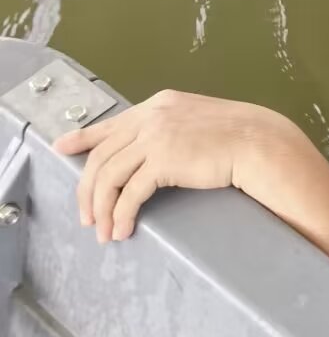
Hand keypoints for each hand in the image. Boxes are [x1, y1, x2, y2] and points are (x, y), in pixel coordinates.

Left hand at [53, 91, 287, 243]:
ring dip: (102, 209)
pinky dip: (122, 214)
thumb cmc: (235, 136)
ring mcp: (156, 136)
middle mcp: (152, 116)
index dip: (83, 138)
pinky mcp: (164, 160)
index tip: (62, 147)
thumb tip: (147, 151)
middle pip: (102, 156)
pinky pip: (130, 192)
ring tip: (104, 232)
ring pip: (109, 176)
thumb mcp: (193, 122)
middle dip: (88, 191)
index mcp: (158, 104)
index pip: (111, 125)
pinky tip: (124, 229)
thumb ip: (167, 129)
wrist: (258, 142)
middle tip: (88, 218)